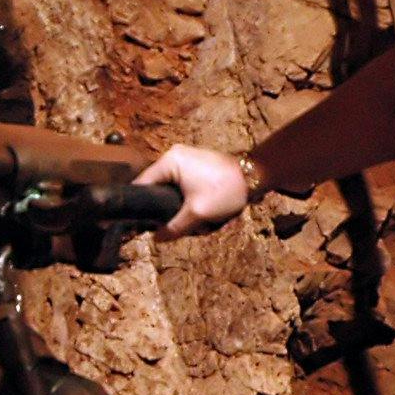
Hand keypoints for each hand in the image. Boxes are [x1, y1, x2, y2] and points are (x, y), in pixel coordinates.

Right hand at [134, 144, 249, 238]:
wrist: (254, 177)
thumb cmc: (225, 190)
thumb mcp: (197, 213)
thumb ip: (174, 227)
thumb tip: (157, 238)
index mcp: (170, 161)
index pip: (142, 183)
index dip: (140, 205)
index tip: (139, 224)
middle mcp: (174, 155)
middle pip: (157, 186)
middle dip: (165, 207)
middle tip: (172, 224)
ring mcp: (186, 159)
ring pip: (171, 188)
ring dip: (179, 205)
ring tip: (192, 218)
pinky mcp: (196, 165)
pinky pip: (183, 184)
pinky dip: (188, 198)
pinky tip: (199, 210)